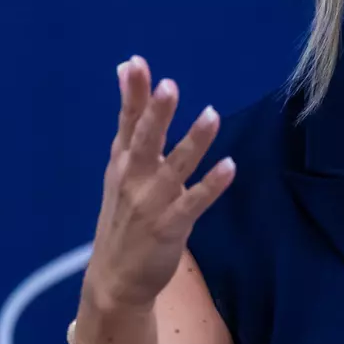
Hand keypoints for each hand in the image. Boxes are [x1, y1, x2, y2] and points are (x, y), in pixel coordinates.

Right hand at [84, 56, 234, 313]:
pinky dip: (211, 185)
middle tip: (168, 86)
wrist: (114, 279)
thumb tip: (126, 79)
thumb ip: (130, 129)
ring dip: (192, 142)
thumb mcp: (119, 172)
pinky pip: (193, 202)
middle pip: (144, 141)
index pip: (127, 123)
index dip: (133, 94)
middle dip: (156, 114)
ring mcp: (151, 203)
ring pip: (174, 168)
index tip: (136, 63)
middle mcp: (133, 180)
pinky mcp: (170, 226)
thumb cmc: (122, 218)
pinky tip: (229, 166)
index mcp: (122, 163)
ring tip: (211, 114)